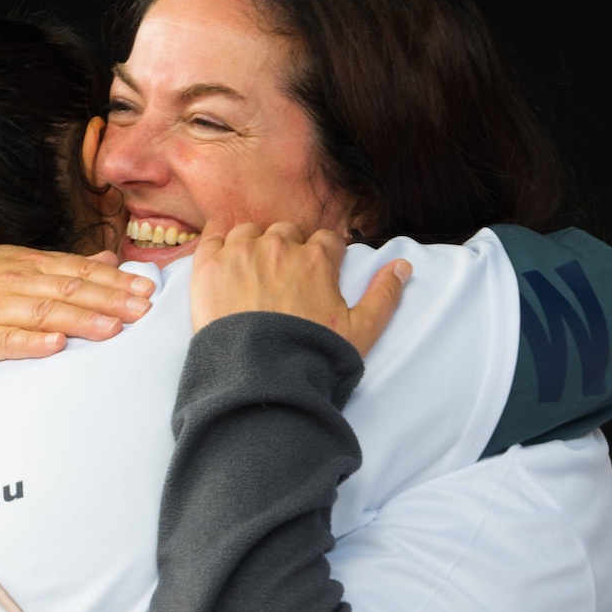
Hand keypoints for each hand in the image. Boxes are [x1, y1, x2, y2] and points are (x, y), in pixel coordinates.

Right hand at [0, 245, 153, 369]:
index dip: (113, 280)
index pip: (76, 270)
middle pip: (66, 290)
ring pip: (40, 312)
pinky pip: (3, 340)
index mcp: (25, 263)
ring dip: (79, 319)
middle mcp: (10, 281)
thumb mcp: (16, 265)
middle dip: (108, 299)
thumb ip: (63, 265)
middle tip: (143, 310)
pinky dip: (30, 342)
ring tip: (113, 328)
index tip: (147, 290)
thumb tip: (109, 258)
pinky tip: (55, 344)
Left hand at [189, 222, 410, 357]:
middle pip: (288, 232)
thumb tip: (402, 265)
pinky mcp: (209, 267)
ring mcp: (241, 254)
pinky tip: (223, 260)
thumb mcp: (361, 331)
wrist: (258, 379)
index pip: (327, 241)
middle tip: (284, 279)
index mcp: (317, 259)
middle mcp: (280, 247)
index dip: (326, 256)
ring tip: (253, 273)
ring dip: (255, 245)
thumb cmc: (311, 357)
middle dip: (290, 249)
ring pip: (251, 232)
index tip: (319, 272)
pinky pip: (212, 238)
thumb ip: (384, 295)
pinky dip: (219, 244)